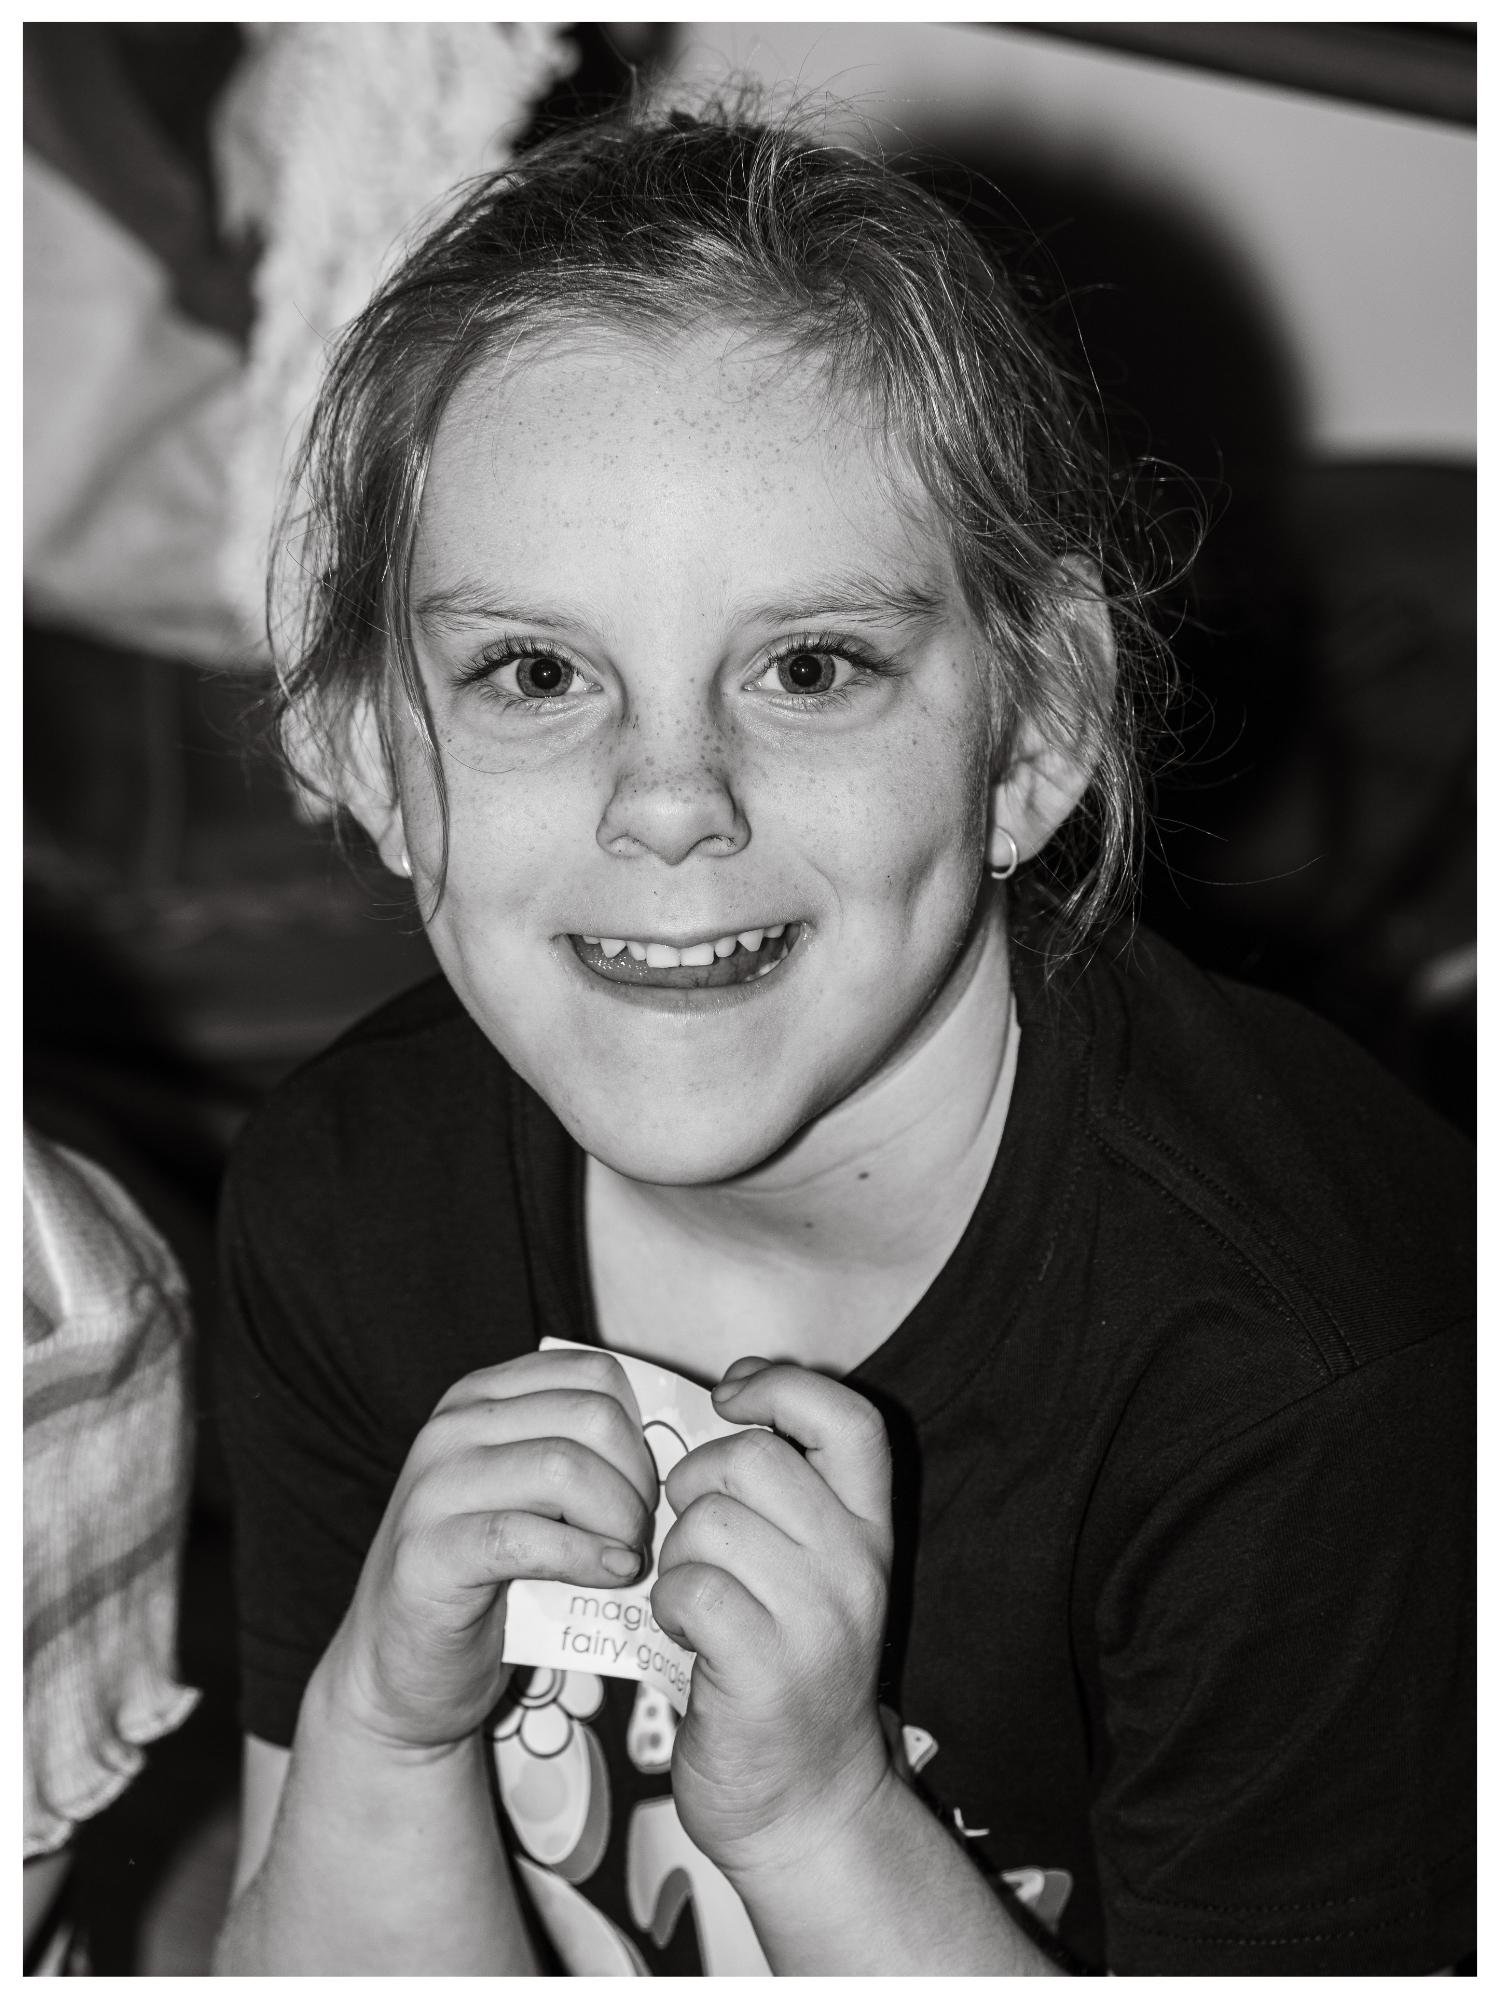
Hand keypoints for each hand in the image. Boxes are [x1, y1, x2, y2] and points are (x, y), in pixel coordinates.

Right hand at [318, 1348, 657, 1750]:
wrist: (402, 1669)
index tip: (649, 1489)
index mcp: (483, 1397)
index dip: (643, 1432)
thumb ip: (585, 1457)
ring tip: (627, 1557)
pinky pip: (525, 1537)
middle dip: (638, 1479)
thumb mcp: (535, 1496)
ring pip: (564, 1467)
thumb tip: (676, 1448)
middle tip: (641, 1532)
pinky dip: (584, 1558)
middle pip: (592, 1416)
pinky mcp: (427, 1553)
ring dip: (618, 1519)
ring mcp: (432, 1486)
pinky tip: (608, 1576)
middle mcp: (452, 1427)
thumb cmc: (489, 1579)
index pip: (596, 1374)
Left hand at [650, 1358, 894, 1882]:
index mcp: (870, 1531)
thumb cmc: (786, 1671)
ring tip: (689, 1593)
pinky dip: (666, 1604)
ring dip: (674, 1552)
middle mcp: (856, 1568)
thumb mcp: (811, 1573)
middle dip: (693, 1482)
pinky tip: (680, 1631)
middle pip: (753, 1459)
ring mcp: (817, 1622)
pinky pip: (691, 1590)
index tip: (730, 1397)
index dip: (781, 1385)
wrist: (808, 1804)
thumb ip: (782, 1499)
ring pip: (710, 1523)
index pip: (849, 1419)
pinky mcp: (767, 1672)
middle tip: (690, 1532)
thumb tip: (716, 1406)